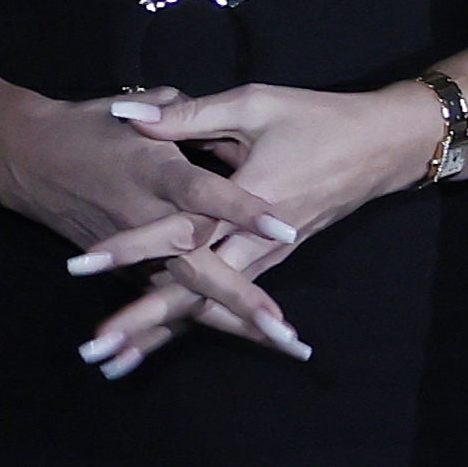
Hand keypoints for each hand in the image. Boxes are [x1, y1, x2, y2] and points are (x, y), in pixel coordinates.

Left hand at [73, 80, 440, 374]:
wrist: (384, 147)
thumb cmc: (318, 119)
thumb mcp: (256, 105)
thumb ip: (192, 116)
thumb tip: (131, 118)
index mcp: (249, 198)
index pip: (181, 230)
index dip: (131, 246)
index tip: (83, 264)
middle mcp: (257, 240)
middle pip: (192, 289)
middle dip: (141, 320)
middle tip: (93, 349)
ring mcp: (268, 256)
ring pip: (209, 304)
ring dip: (161, 333)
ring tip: (113, 361)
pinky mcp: (273, 259)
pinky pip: (227, 299)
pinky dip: (193, 324)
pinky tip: (159, 344)